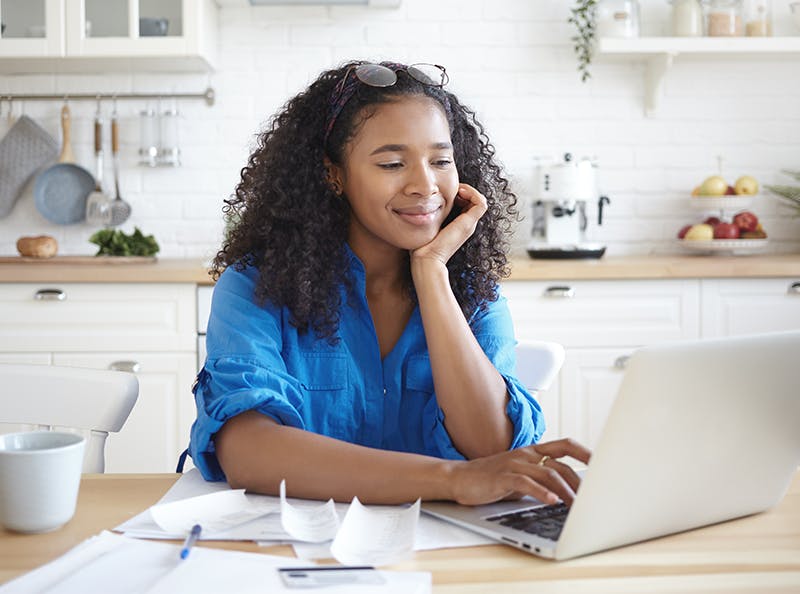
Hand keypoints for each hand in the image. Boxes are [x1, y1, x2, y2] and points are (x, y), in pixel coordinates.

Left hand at [410, 183, 486, 265]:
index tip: (446, 191)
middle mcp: (467, 224)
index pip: (468, 204)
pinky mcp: (469, 224)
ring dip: (470, 190)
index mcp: (459, 225)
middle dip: (465, 190)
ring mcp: (469, 224)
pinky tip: (459, 192)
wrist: (427, 259)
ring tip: (457, 189)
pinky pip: (481, 204)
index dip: (460, 193)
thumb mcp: (427, 225)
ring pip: (480, 201)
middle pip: (475, 201)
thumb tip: (420, 203)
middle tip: (453, 189)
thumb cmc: (423, 245)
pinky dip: (473, 194)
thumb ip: (429, 215)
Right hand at [446, 439, 591, 506]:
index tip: (603, 464)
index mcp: (532, 452)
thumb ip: (540, 480)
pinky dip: (541, 493)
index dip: (585, 453)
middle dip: (580, 483)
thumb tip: (567, 494)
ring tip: (576, 507)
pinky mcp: (502, 477)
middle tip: (592, 499)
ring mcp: (514, 464)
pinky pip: (526, 483)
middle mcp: (526, 455)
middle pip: (561, 464)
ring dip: (565, 491)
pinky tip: (551, 502)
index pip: (565, 445)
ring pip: (548, 474)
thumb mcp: (520, 476)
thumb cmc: (491, 479)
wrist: (459, 478)